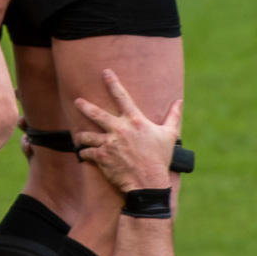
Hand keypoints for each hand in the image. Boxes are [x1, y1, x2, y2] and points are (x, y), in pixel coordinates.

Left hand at [71, 69, 182, 193]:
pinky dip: (84, 153)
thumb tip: (179, 102)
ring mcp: (109, 143)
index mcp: (135, 121)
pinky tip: (83, 153)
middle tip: (77, 101)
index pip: (122, 96)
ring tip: (78, 135)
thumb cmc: (160, 159)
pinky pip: (87, 152)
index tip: (105, 72)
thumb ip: (173, 116)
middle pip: (96, 113)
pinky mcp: (102, 157)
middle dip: (84, 106)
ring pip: (88, 134)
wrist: (149, 183)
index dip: (112, 82)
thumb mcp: (169, 135)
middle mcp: (119, 129)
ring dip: (82, 135)